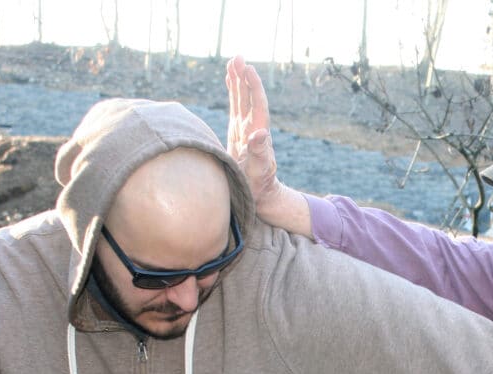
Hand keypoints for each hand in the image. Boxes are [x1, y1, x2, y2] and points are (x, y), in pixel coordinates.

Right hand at [225, 55, 313, 235]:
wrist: (260, 196)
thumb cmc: (258, 188)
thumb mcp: (259, 172)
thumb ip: (260, 154)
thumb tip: (261, 133)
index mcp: (257, 134)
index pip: (257, 105)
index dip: (253, 86)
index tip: (248, 69)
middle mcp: (252, 128)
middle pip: (249, 97)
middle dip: (243, 77)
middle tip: (238, 57)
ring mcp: (245, 130)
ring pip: (241, 100)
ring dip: (238, 81)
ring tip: (234, 62)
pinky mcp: (238, 134)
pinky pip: (236, 108)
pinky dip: (234, 94)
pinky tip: (231, 83)